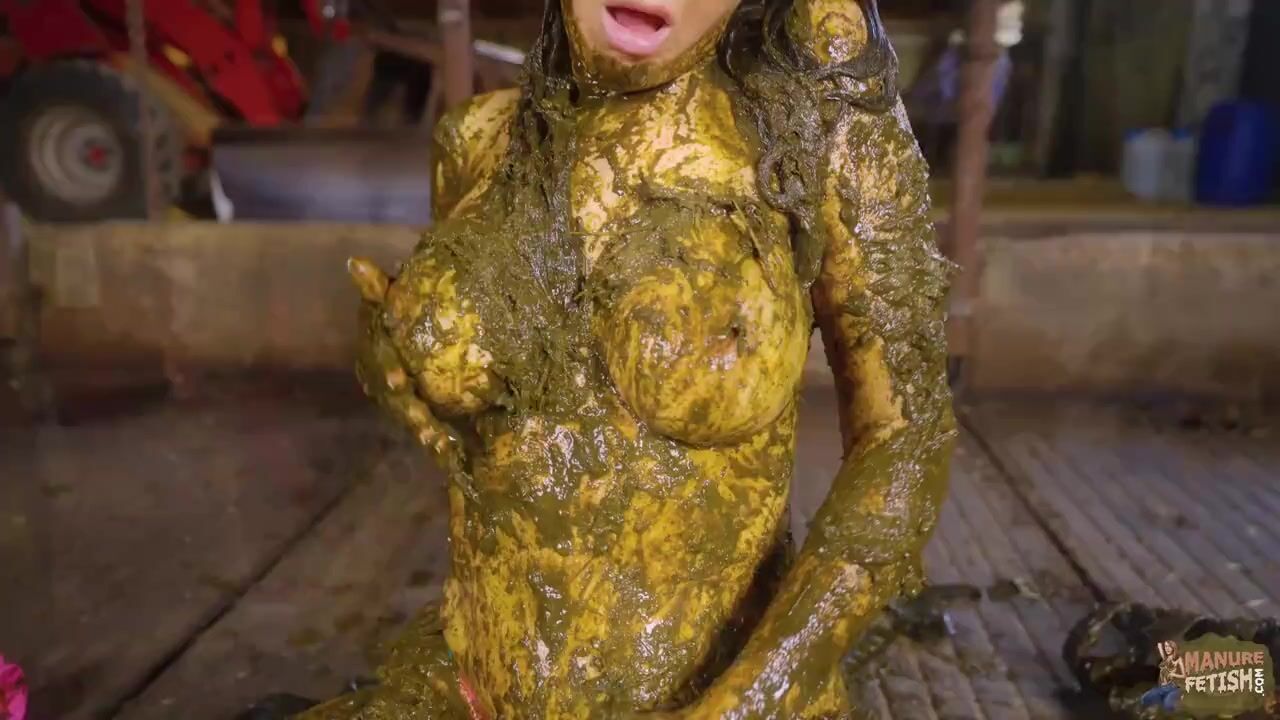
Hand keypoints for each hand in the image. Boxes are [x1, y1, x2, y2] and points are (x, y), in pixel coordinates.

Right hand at [348, 257, 463, 466]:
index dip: (387, 373)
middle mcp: (383, 382)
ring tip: (442, 445)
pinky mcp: (417, 413)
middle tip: (428, 427)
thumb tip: (355, 263)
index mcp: (375, 356)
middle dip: (411, 414)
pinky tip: (455, 451)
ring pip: (412, 419)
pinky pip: (428, 428)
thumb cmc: (404, 311)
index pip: (378, 363)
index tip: (400, 380)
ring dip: (426, 433)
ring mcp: (398, 401)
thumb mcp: (390, 298)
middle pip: (396, 401)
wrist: (423, 337)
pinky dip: (439, 439)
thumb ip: (377, 286)